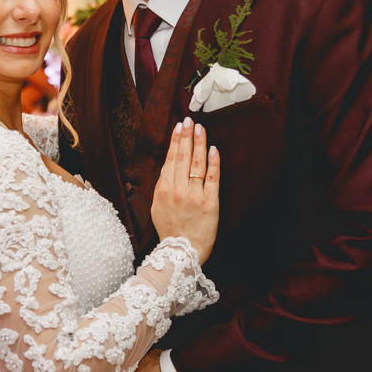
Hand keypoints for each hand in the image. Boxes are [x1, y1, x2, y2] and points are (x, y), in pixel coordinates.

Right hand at [151, 117, 219, 262]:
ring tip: (200, 129)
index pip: (171, 159)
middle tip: (189, 120)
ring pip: (197, 164)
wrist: (182, 252)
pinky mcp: (210, 203)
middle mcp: (178, 190)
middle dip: (186, 136)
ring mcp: (195, 195)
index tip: (178, 127)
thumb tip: (168, 167)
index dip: (175, 141)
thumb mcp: (157, 207)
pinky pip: (212, 178)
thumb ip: (162, 186)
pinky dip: (213, 163)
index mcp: (164, 190)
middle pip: (183, 157)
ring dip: (199, 144)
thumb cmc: (170, 231)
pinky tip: (213, 149)